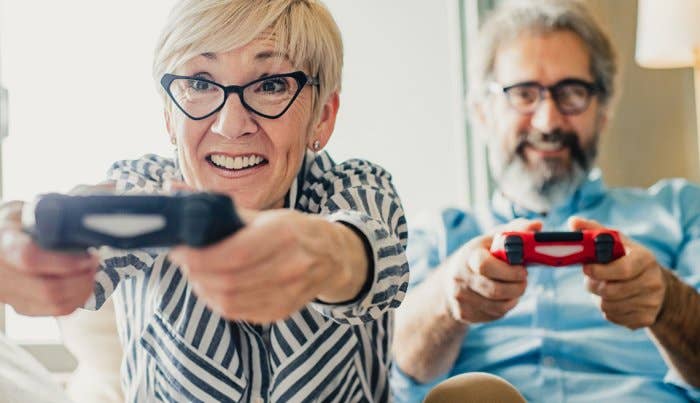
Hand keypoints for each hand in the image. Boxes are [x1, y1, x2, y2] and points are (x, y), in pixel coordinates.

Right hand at [0, 201, 98, 315]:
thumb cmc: (15, 225)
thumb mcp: (29, 207)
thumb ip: (67, 199)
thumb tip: (109, 187)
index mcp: (3, 242)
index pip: (30, 258)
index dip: (65, 262)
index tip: (89, 255)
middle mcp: (2, 273)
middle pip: (49, 289)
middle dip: (82, 278)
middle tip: (95, 262)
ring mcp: (11, 294)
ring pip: (55, 304)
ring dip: (83, 289)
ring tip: (92, 271)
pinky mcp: (21, 307)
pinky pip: (56, 311)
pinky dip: (78, 299)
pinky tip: (85, 283)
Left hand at [169, 209, 365, 322]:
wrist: (332, 257)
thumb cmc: (294, 231)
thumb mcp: (266, 215)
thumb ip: (221, 208)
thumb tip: (175, 191)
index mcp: (284, 235)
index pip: (234, 254)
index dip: (200, 256)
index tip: (179, 249)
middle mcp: (289, 266)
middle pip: (228, 281)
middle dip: (197, 272)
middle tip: (184, 260)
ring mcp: (287, 293)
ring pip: (229, 301)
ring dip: (203, 288)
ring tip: (197, 272)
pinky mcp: (281, 311)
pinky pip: (238, 313)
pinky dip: (217, 300)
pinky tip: (214, 286)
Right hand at [444, 218, 541, 323]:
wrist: (449, 282)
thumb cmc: (479, 256)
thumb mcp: (492, 240)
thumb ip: (516, 231)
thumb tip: (537, 225)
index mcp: (468, 256)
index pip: (485, 265)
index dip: (510, 271)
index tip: (522, 268)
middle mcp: (460, 278)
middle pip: (496, 290)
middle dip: (518, 287)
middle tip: (523, 280)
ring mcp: (460, 298)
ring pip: (498, 306)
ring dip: (514, 298)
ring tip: (515, 288)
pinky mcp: (464, 314)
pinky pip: (494, 315)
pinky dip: (505, 307)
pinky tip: (504, 298)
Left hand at [570, 217, 665, 328]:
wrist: (655, 284)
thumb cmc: (627, 258)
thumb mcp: (615, 241)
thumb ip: (594, 230)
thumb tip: (573, 221)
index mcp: (645, 259)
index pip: (621, 270)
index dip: (599, 271)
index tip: (585, 268)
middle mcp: (653, 281)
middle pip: (611, 291)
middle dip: (594, 285)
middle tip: (591, 279)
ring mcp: (651, 302)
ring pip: (609, 306)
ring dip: (599, 298)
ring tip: (604, 287)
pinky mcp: (646, 319)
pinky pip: (614, 317)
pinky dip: (607, 310)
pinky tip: (613, 299)